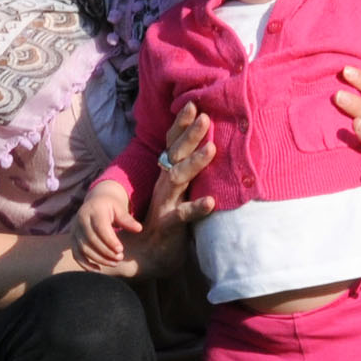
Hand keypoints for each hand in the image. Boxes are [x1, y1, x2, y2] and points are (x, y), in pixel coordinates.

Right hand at [71, 187, 141, 268]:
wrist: (95, 202)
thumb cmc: (110, 206)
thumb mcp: (120, 209)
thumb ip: (127, 220)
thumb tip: (139, 229)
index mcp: (94, 210)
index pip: (100, 227)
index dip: (110, 240)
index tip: (120, 249)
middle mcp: (81, 220)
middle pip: (91, 239)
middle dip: (106, 251)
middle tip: (120, 258)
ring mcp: (75, 230)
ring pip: (83, 248)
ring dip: (98, 258)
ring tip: (114, 263)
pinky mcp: (72, 239)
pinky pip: (76, 254)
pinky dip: (85, 264)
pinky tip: (98, 269)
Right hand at [110, 103, 217, 279]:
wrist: (148, 256)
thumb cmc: (168, 221)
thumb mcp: (180, 193)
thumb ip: (190, 173)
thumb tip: (213, 147)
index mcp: (168, 174)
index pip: (173, 144)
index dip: (181, 125)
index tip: (194, 103)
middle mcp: (164, 184)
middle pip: (175, 154)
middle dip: (189, 134)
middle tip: (204, 115)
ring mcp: (165, 203)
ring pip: (178, 178)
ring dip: (195, 163)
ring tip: (212, 149)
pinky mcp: (168, 224)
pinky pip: (183, 215)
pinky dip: (197, 208)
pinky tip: (212, 202)